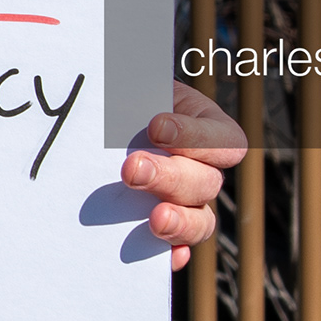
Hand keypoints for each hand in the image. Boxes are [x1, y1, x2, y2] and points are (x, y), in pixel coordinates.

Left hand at [122, 78, 246, 271]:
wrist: (97, 124)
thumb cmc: (116, 95)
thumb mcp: (128, 81)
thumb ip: (131, 82)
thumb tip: (109, 64)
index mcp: (204, 127)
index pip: (223, 138)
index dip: (196, 135)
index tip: (157, 126)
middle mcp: (202, 168)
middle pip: (207, 183)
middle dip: (170, 177)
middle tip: (131, 169)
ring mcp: (185, 203)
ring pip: (202, 220)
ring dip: (180, 222)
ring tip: (154, 221)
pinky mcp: (164, 230)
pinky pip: (178, 249)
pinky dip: (173, 255)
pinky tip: (165, 257)